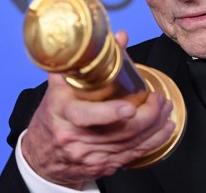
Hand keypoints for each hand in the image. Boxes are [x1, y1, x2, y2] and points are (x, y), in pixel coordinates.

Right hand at [21, 31, 174, 188]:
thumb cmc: (52, 116)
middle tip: (159, 99)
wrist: (40, 155)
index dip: (110, 113)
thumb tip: (119, 38)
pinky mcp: (102, 166)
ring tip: (165, 108)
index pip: (86, 116)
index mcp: (63, 114)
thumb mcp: (60, 87)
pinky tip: (163, 129)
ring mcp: (89, 156)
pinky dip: (153, 142)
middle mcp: (76, 138)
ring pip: (131, 143)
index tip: (129, 108)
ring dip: (155, 126)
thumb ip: (88, 61)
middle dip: (148, 115)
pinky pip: (133, 155)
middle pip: (120, 131)